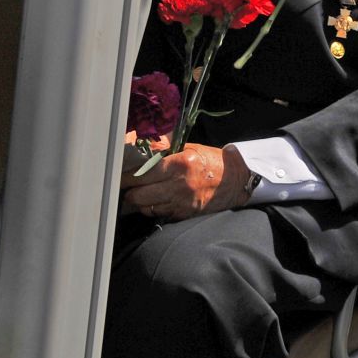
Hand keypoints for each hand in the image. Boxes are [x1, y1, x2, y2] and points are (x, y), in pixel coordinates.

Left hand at [118, 143, 250, 219]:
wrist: (237, 180)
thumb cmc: (212, 162)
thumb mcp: (190, 149)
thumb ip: (165, 148)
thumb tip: (141, 144)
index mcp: (179, 164)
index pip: (141, 174)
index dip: (126, 177)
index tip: (120, 176)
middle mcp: (179, 185)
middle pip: (138, 195)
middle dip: (129, 191)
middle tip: (127, 186)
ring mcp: (182, 202)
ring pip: (146, 207)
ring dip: (140, 202)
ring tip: (140, 194)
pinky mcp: (185, 214)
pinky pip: (160, 214)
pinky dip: (155, 208)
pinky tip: (157, 200)